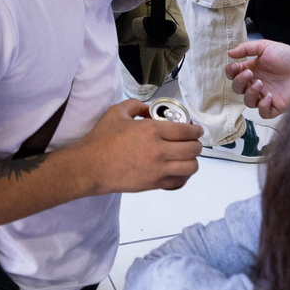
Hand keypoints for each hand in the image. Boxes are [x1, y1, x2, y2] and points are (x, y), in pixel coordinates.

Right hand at [74, 99, 202, 194]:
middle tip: (193, 141)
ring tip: (187, 157)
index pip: (185, 131)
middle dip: (196, 144)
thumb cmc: (102, 140)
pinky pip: (179, 182)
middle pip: (192, 149)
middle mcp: (159, 151)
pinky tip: (178, 170)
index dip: (196, 130)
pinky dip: (183, 176)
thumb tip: (147, 109)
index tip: (197, 130)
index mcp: (151, 131)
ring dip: (193, 160)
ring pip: (191, 167)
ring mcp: (158, 170)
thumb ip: (135, 105)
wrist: (91, 167)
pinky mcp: (155, 184)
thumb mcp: (116, 113)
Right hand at [225, 40, 289, 115]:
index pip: (234, 74)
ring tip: (260, 83)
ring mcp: (264, 95)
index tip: (236, 67)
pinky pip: (263, 113)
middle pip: (238, 89)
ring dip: (250, 93)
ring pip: (248, 102)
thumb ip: (246, 48)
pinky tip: (269, 96)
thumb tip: (229, 53)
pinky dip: (262, 106)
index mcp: (252, 69)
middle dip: (240, 82)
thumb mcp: (265, 46)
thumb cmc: (287, 56)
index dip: (231, 72)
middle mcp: (256, 83)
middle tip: (250, 74)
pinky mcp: (275, 106)